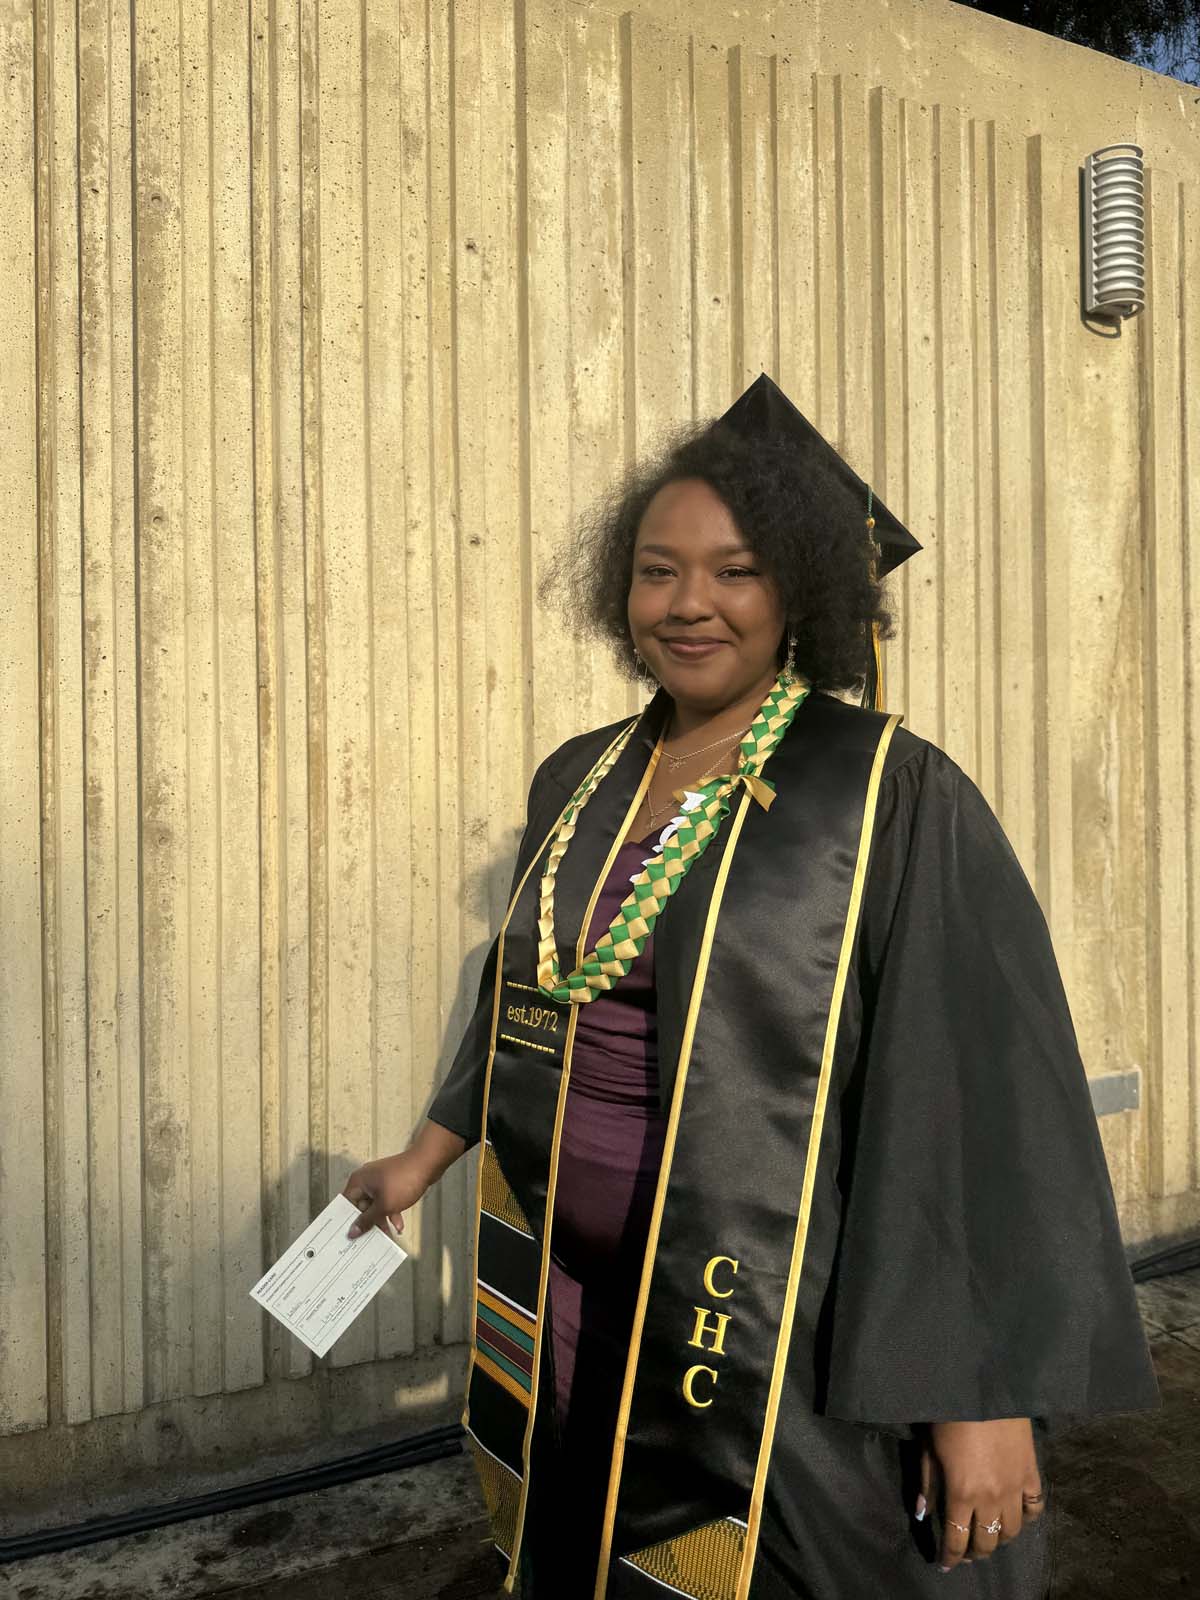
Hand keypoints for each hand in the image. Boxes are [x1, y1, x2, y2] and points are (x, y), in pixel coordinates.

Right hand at [342, 1151, 433, 1238]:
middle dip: (368, 1222)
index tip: (349, 1237)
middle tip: (369, 1240)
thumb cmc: (404, 1180)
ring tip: (387, 1235)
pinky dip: (391, 1211)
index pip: (346, 1204)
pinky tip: (399, 1225)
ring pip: (376, 1205)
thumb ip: (367, 1220)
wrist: (428, 1163)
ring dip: (382, 1219)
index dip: (347, 1220)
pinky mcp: (391, 1182)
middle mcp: (366, 1179)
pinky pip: (387, 1200)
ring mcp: (380, 1180)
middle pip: (361, 1206)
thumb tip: (352, 1231)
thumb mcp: (384, 1206)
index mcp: (359, 1181)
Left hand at [917, 1418, 1044, 1571]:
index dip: (949, 1556)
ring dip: (997, 1538)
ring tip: (987, 1534)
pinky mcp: (1032, 1473)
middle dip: (973, 1552)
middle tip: (964, 1551)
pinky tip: (1014, 1515)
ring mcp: (1015, 1488)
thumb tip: (922, 1513)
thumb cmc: (949, 1414)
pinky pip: (1034, 1507)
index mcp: (961, 1493)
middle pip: (986, 1542)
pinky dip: (1025, 1517)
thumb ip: (928, 1483)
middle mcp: (991, 1498)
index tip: (944, 1564)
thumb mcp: (929, 1448)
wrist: (984, 1386)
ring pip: (1011, 1531)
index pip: (956, 1539)